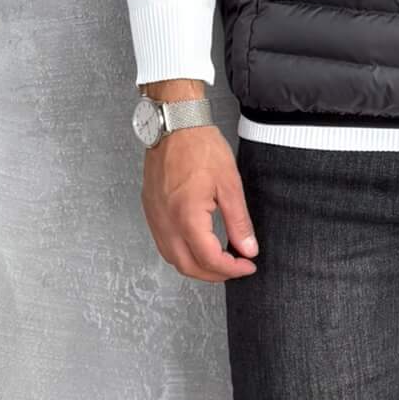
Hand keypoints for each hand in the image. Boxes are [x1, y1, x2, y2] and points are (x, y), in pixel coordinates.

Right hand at [140, 93, 257, 282]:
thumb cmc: (201, 147)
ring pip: (172, 258)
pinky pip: (164, 243)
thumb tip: (248, 249)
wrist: (175, 124)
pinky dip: (182, 253)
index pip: (209, 259)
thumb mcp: (229, 185)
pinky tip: (198, 245)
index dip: (232, 269)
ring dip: (196, 266)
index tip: (248, 265)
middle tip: (235, 268)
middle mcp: (166, 222)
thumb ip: (239, 222)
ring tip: (219, 260)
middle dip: (214, 274)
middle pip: (188, 267)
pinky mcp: (150, 210)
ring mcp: (155, 217)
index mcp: (187, 217)